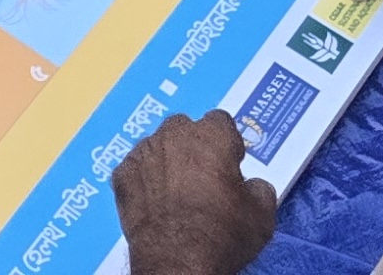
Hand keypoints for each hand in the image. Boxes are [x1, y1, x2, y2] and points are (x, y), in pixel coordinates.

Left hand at [111, 111, 277, 274]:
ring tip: (175, 194)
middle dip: (193, 147)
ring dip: (166, 162)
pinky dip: (143, 182)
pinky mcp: (121, 174)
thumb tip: (252, 185)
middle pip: (185, 129)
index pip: (221, 122)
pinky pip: (135, 170)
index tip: (230, 165)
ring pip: (157, 147)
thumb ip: (259, 188)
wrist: (178, 260)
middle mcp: (174, 134)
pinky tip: (153, 204)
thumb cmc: (223, 233)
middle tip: (202, 179)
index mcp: (211, 135)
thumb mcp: (261, 215)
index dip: (228, 143)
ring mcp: (143, 152)